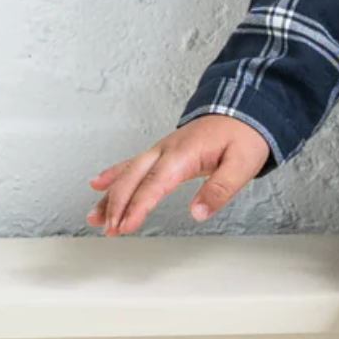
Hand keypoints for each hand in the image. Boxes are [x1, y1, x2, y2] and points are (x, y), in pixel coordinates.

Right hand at [86, 116, 270, 235]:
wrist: (244, 109)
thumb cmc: (244, 136)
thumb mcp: (242, 165)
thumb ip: (220, 189)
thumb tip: (198, 212)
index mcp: (184, 154)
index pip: (154, 183)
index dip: (137, 206)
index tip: (125, 225)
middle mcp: (166, 149)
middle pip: (133, 177)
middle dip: (117, 204)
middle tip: (109, 229)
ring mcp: (161, 149)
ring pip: (127, 172)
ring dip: (109, 195)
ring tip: (94, 217)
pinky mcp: (162, 151)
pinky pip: (132, 164)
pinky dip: (113, 174)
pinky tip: (97, 185)